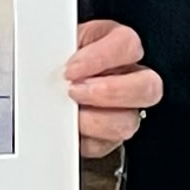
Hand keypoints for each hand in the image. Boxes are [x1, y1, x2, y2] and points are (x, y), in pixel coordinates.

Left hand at [65, 15, 160, 160]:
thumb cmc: (52, 61)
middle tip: (75, 92)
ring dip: (95, 120)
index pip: (128, 44)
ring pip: (130, 122)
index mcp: (116, 44)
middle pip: (149, 86)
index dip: (101, 58)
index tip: (71, 69)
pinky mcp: (109, 138)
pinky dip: (85, 140)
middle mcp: (129, 76)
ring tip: (70, 113)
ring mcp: (124, 109)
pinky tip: (71, 128)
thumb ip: (61, 46)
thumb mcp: (56, 43)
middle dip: (110, 92)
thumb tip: (55, 59)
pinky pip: (106, 146)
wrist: (41, 88)